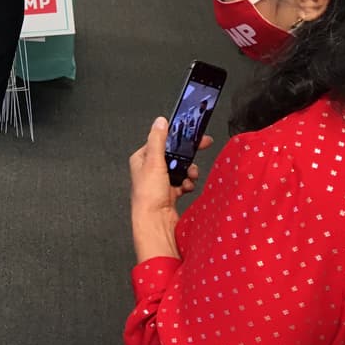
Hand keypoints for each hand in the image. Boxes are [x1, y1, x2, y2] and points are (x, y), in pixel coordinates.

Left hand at [128, 117, 213, 261]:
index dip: (177, 137)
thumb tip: (160, 121)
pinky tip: (188, 187)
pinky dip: (188, 183)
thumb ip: (158, 140)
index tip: (192, 133)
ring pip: (180, 169)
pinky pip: (183, 183)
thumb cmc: (149, 195)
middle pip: (173, 155)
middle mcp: (149, 169)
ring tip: (190, 176)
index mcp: (142, 159)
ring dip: (189, 171)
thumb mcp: (154, 162)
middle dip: (187, 156)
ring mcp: (160, 182)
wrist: (155, 223)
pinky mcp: (169, 193)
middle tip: (202, 147)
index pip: (161, 141)